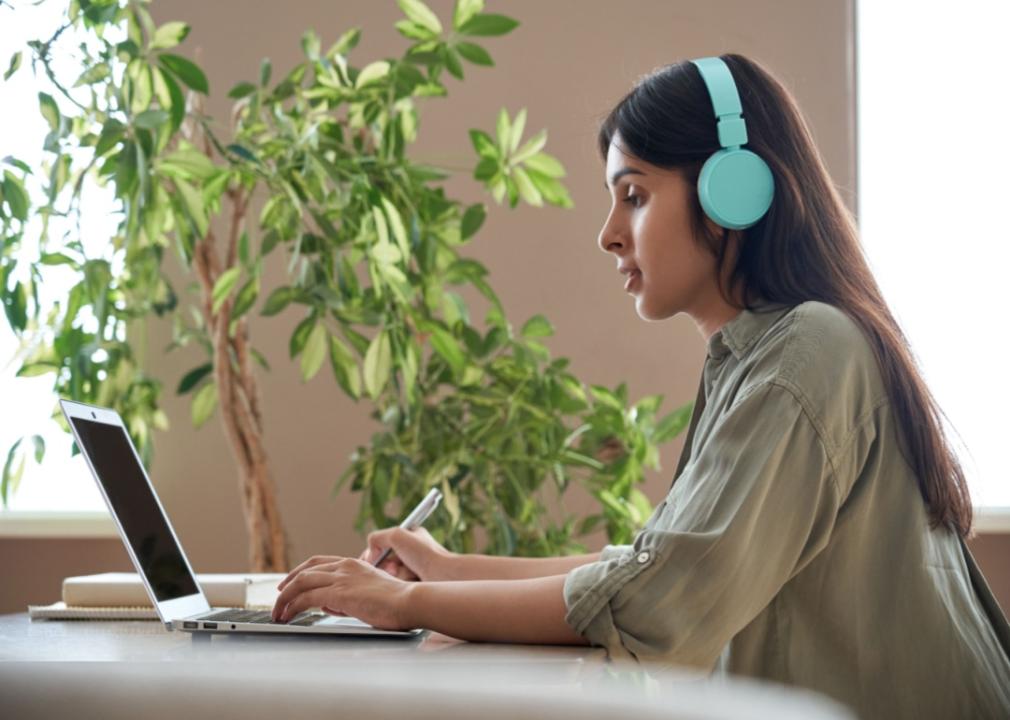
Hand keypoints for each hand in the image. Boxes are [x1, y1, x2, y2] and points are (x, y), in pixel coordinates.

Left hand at [271, 556, 414, 628]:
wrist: (409, 601)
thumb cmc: (397, 602)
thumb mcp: (368, 594)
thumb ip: (346, 597)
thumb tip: (327, 604)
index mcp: (354, 564)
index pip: (319, 563)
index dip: (300, 572)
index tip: (290, 582)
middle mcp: (345, 566)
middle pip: (306, 570)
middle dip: (287, 584)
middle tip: (277, 597)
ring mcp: (341, 578)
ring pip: (301, 582)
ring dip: (285, 598)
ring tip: (278, 612)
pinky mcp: (339, 592)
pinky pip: (306, 598)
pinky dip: (292, 606)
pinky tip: (288, 615)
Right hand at [358, 526, 453, 580]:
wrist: (444, 576)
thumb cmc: (425, 554)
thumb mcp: (397, 535)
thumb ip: (377, 538)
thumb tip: (371, 552)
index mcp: (409, 536)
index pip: (382, 545)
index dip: (374, 555)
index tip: (371, 562)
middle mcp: (412, 552)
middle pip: (384, 563)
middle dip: (387, 567)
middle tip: (395, 568)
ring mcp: (414, 569)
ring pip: (390, 576)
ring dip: (396, 576)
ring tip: (409, 574)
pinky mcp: (416, 584)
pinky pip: (400, 586)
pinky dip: (404, 583)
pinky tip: (414, 582)